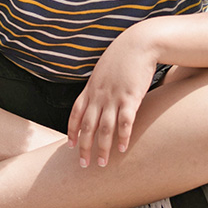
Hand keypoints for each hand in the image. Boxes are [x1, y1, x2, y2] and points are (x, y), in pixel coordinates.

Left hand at [67, 26, 157, 167]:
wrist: (138, 43)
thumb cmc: (122, 56)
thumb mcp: (104, 70)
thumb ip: (98, 85)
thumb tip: (97, 96)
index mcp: (90, 89)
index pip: (76, 114)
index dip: (72, 131)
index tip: (70, 146)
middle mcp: (99, 95)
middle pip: (87, 126)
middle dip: (84, 147)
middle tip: (83, 164)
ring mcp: (113, 97)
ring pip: (104, 128)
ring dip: (102, 148)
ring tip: (102, 163)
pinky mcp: (130, 98)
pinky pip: (124, 122)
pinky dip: (122, 136)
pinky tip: (122, 148)